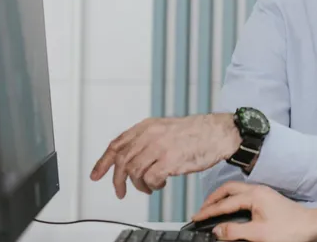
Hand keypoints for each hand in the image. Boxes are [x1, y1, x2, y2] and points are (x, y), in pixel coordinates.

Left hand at [90, 114, 239, 197]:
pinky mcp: (170, 160)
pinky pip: (150, 179)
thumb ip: (147, 138)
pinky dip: (152, 186)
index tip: (96, 174)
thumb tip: (131, 156)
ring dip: (139, 185)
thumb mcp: (166, 128)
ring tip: (149, 186)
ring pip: (133, 172)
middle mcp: (150, 135)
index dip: (103, 162)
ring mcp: (160, 147)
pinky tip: (160, 184)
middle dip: (117, 180)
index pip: (116, 144)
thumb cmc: (198, 132)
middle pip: (121, 161)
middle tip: (120, 191)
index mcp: (147, 126)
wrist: (219, 133)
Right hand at [192, 182, 316, 241]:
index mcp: (254, 196)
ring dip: (222, 199)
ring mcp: (263, 193)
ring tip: (212, 209)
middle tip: (201, 210)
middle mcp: (258, 191)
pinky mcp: (267, 199)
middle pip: (228, 189)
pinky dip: (233, 201)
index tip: (196, 218)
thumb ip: (235, 231)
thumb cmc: (290, 229)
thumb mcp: (258, 234)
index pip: (224, 203)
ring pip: (236, 191)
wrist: (311, 226)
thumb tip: (217, 230)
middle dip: (213, 199)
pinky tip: (230, 210)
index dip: (208, 211)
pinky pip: (244, 196)